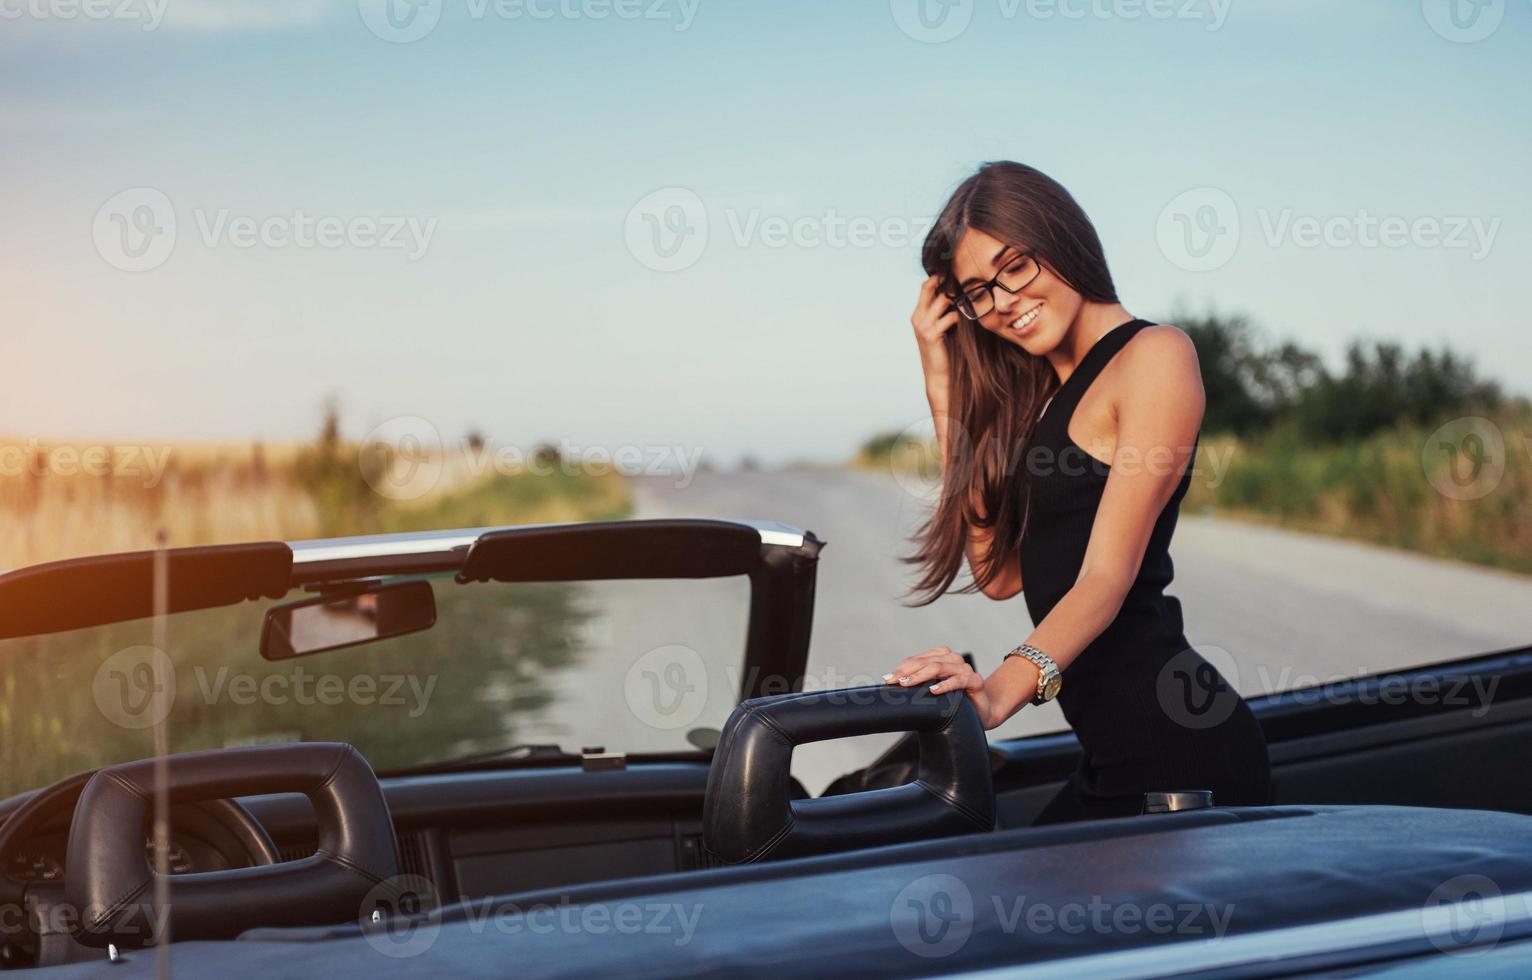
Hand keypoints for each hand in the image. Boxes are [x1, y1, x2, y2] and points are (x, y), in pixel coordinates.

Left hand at [884, 646, 994, 728]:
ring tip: (907, 684)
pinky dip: (945, 684)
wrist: (982, 712)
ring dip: (921, 675)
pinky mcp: (976, 681)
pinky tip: (934, 690)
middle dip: (907, 672)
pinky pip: (959, 680)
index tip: (887, 679)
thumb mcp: (934, 691)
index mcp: (942, 658)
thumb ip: (919, 685)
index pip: (918, 659)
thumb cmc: (955, 701)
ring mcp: (965, 669)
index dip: (902, 668)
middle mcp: (953, 660)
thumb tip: (892, 686)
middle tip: (894, 682)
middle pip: (927, 662)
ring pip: (940, 667)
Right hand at [912, 275, 959, 404]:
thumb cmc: (944, 351)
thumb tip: (960, 294)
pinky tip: (971, 317)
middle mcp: (918, 317)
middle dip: (949, 283)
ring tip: (972, 298)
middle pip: (931, 288)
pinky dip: (962, 315)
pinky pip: (950, 316)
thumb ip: (944, 311)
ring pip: (943, 300)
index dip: (940, 277)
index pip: (926, 286)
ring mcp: (923, 326)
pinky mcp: (932, 334)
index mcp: (918, 314)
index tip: (957, 273)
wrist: (939, 375)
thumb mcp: (941, 327)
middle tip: (967, 281)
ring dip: (959, 298)